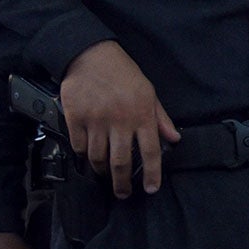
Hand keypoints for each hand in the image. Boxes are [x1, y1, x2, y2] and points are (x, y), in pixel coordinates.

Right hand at [61, 40, 179, 196]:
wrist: (90, 55)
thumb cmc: (123, 73)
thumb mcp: (149, 92)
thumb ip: (160, 118)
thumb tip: (174, 139)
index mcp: (142, 115)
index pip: (151, 152)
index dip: (152, 174)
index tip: (150, 189)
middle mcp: (120, 121)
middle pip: (120, 162)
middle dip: (121, 183)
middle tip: (123, 193)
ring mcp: (96, 120)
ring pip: (97, 157)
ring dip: (101, 170)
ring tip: (105, 173)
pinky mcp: (75, 117)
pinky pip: (78, 145)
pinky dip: (82, 154)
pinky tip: (87, 155)